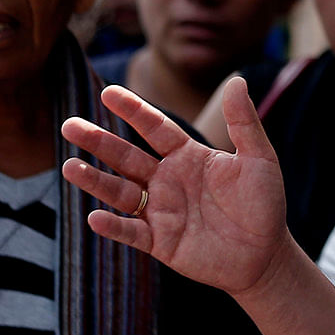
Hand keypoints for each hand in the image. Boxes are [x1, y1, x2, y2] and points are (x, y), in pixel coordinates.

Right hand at [61, 79, 288, 295]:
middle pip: (127, 157)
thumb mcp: (259, 158)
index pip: (155, 128)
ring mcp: (161, 211)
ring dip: (95, 181)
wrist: (266, 254)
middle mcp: (168, 180)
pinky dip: (113, 226)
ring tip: (68, 166)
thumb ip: (244, 122)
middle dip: (99, 141)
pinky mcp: (160, 242)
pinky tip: (94, 217)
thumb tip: (238, 80)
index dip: (133, 110)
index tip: (108, 92)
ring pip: (120, 192)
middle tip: (69, 125)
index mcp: (188, 156)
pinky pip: (131, 232)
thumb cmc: (264, 203)